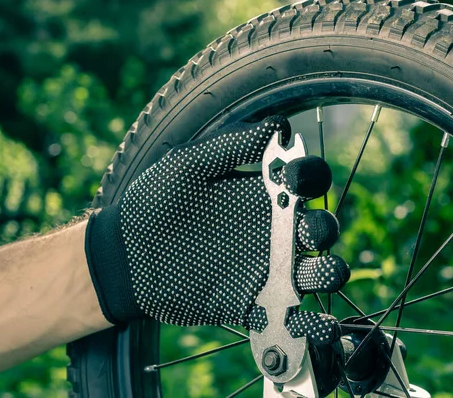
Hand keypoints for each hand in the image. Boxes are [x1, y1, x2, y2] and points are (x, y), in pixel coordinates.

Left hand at [85, 116, 349, 345]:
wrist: (124, 259)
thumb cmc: (152, 203)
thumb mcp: (187, 165)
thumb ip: (232, 146)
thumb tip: (280, 126)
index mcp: (259, 195)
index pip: (304, 183)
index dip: (312, 178)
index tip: (301, 180)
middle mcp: (269, 231)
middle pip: (317, 229)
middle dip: (324, 229)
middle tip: (310, 231)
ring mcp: (262, 268)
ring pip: (312, 272)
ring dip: (328, 273)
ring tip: (325, 273)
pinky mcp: (250, 302)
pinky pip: (288, 315)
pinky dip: (309, 325)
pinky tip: (315, 325)